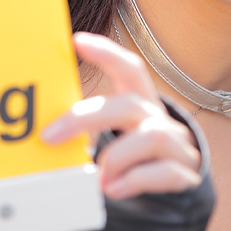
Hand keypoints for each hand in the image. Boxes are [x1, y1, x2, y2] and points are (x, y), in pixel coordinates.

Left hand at [41, 32, 202, 199]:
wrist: (179, 183)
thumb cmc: (137, 155)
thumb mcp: (119, 133)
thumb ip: (91, 127)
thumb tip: (44, 135)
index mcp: (141, 102)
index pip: (130, 69)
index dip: (107, 53)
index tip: (77, 41)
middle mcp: (160, 118)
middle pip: (129, 105)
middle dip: (85, 119)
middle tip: (49, 136)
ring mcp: (177, 146)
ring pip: (153, 136)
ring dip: (117, 157)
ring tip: (98, 178)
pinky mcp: (186, 175)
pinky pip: (167, 173)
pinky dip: (136, 181)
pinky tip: (114, 189)